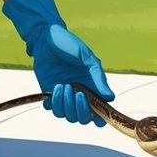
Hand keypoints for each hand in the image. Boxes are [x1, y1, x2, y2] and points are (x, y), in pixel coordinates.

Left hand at [2, 0, 113, 125]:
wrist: (46, 38)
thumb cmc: (69, 45)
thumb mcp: (87, 58)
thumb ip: (98, 78)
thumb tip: (110, 98)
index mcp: (92, 86)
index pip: (99, 111)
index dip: (99, 119)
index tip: (97, 117)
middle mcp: (79, 94)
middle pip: (82, 117)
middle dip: (80, 110)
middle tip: (77, 93)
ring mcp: (64, 95)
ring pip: (67, 115)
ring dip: (65, 104)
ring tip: (62, 85)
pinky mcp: (50, 92)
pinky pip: (52, 109)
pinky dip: (53, 104)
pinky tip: (54, 89)